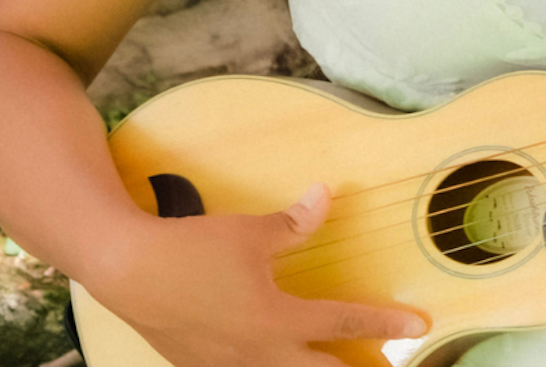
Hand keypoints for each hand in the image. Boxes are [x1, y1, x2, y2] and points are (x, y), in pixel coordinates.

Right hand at [82, 182, 429, 366]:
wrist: (126, 271)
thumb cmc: (191, 250)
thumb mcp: (250, 233)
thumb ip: (294, 222)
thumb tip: (328, 195)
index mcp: (275, 321)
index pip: (344, 322)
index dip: (385, 323)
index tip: (418, 327)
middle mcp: (257, 354)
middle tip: (384, 366)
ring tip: (335, 363)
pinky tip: (273, 359)